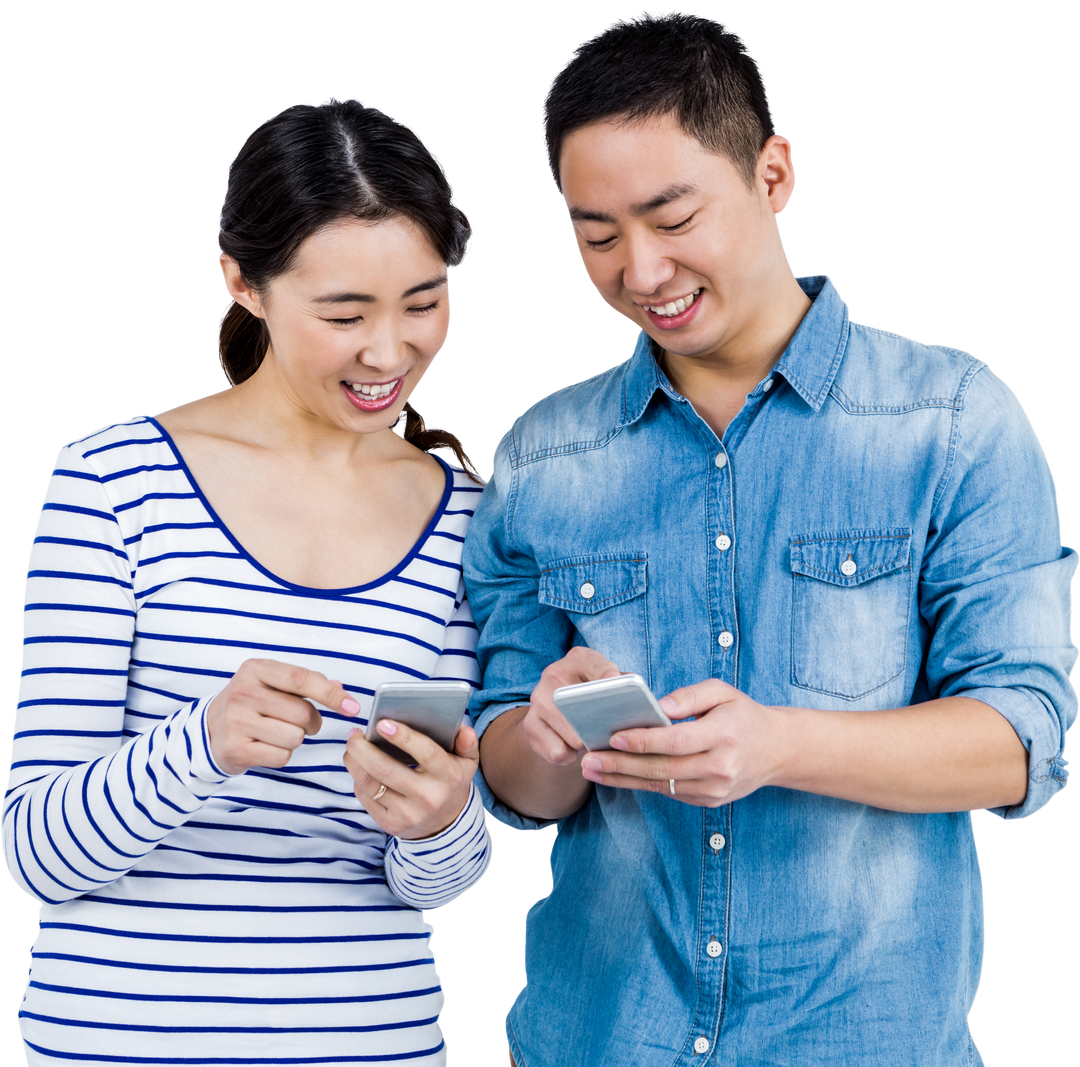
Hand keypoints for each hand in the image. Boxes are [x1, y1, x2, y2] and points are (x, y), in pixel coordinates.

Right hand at [207, 659, 359, 775]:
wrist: (208, 731)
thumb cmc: (250, 704)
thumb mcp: (271, 684)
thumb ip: (306, 684)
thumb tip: (340, 690)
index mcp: (256, 669)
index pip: (301, 679)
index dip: (331, 694)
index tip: (352, 707)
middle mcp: (243, 692)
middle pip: (303, 714)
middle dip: (311, 723)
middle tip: (297, 723)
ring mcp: (236, 721)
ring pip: (295, 737)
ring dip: (295, 740)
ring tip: (276, 733)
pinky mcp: (235, 748)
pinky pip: (282, 757)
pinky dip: (282, 755)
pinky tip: (265, 746)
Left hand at [344, 719, 478, 839]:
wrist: (445, 823)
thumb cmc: (451, 782)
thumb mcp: (467, 762)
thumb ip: (467, 742)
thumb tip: (462, 728)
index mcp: (447, 777)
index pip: (425, 753)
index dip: (403, 737)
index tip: (382, 722)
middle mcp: (428, 797)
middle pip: (386, 769)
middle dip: (363, 748)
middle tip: (355, 734)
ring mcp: (407, 814)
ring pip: (370, 783)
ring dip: (354, 761)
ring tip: (352, 746)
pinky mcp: (390, 824)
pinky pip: (365, 797)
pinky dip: (358, 778)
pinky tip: (358, 767)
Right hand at [522, 646, 623, 765]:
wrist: (553, 710)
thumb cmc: (591, 695)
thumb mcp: (608, 683)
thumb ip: (625, 684)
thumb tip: (637, 700)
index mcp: (578, 659)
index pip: (597, 666)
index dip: (609, 678)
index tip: (617, 686)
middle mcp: (553, 675)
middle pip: (583, 707)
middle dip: (601, 725)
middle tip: (610, 732)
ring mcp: (537, 700)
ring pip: (573, 736)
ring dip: (586, 744)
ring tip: (590, 739)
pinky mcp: (530, 726)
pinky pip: (558, 752)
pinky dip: (569, 756)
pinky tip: (571, 748)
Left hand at [579, 679, 786, 806]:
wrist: (777, 751)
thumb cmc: (743, 715)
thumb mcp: (723, 692)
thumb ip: (690, 695)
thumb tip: (659, 706)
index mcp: (724, 735)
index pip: (676, 741)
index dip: (643, 741)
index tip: (614, 737)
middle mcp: (720, 767)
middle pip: (662, 769)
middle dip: (621, 765)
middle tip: (588, 759)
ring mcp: (714, 789)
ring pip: (661, 785)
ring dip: (623, 779)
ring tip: (593, 770)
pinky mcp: (708, 801)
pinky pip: (669, 792)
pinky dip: (642, 784)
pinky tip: (617, 776)